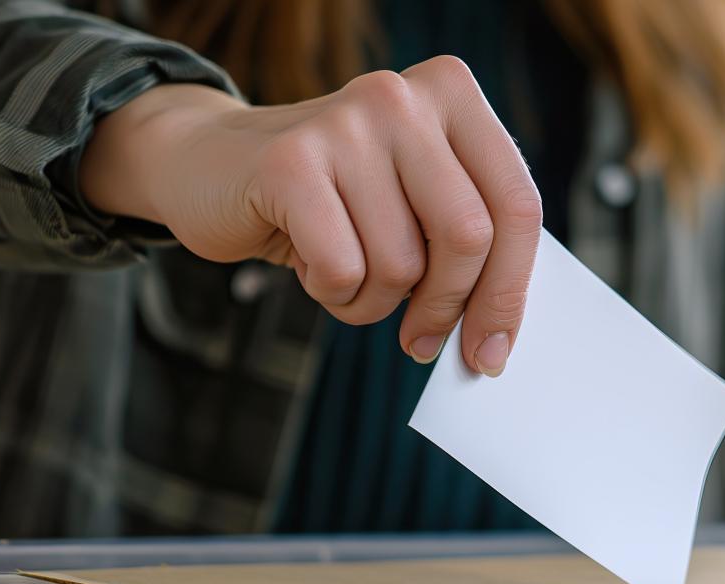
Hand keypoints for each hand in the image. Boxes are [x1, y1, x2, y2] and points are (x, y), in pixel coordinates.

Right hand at [82, 56, 540, 376]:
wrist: (208, 164)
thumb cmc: (331, 197)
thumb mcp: (410, 200)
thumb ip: (467, 240)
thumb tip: (500, 333)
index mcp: (451, 93)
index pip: (516, 204)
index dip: (511, 291)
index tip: (493, 350)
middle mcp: (403, 97)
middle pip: (467, 236)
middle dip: (447, 308)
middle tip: (420, 339)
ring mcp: (345, 124)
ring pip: (401, 264)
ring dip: (374, 301)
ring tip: (344, 272)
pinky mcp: (290, 163)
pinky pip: (342, 270)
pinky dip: (330, 293)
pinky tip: (307, 263)